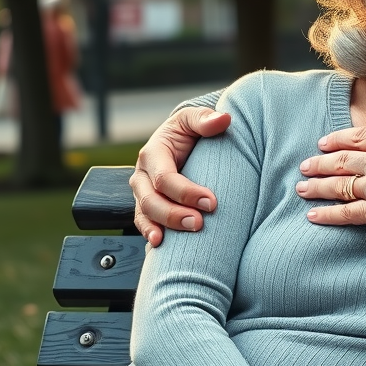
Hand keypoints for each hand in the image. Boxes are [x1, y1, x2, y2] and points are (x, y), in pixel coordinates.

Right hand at [131, 107, 230, 245]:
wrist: (180, 140)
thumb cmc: (189, 130)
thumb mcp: (193, 119)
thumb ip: (205, 119)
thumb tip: (224, 119)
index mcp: (153, 154)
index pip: (165, 178)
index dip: (186, 193)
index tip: (212, 202)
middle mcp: (142, 175)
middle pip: (151, 201)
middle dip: (174, 215)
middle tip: (199, 224)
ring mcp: (142, 193)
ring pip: (146, 215)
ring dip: (164, 227)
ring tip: (184, 236)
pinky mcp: (147, 206)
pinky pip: (144, 223)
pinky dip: (150, 234)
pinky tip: (160, 245)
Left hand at [296, 120, 365, 244]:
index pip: (358, 137)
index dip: (337, 139)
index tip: (323, 143)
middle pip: (341, 160)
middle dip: (319, 163)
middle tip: (305, 167)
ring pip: (338, 185)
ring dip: (316, 186)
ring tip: (302, 188)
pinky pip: (345, 213)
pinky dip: (327, 214)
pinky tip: (313, 215)